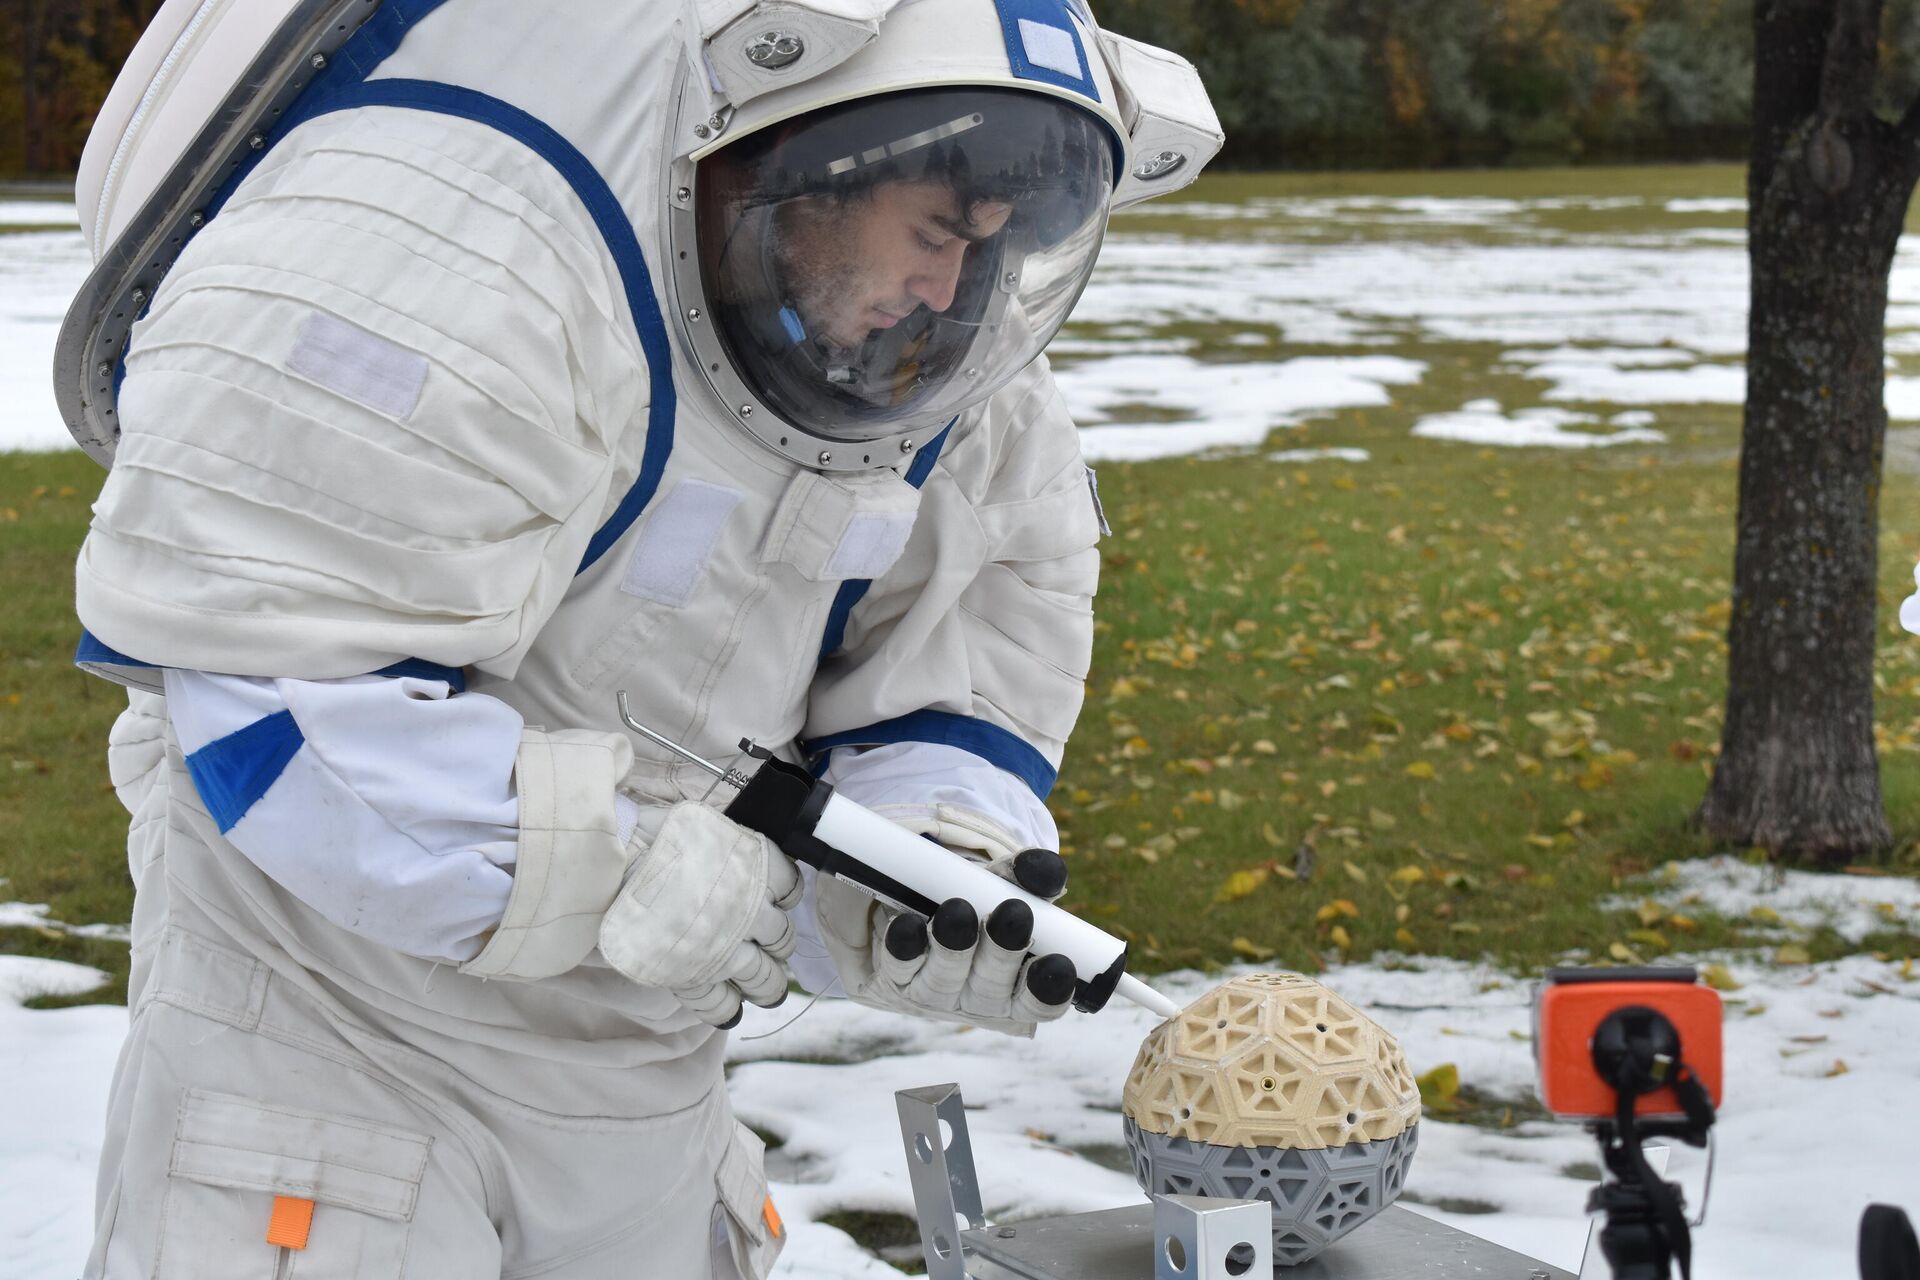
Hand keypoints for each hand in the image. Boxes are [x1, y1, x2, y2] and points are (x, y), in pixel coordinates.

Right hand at [598, 801, 801, 1027]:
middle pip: (782, 939)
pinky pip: (722, 1004)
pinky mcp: (694, 976)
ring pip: (764, 978)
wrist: (615, 864)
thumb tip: (737, 867)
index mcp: (757, 869)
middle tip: (769, 951)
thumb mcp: (709, 830)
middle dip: (777, 946)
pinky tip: (731, 1009)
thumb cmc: (654, 836)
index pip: (792, 890)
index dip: (784, 899)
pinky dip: (728, 1008)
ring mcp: (725, 949)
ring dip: (766, 984)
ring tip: (764, 990)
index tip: (774, 903)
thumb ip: (733, 853)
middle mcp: (751, 912)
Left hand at [819, 847, 1076, 1034]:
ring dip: (952, 947)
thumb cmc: (979, 903)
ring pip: (944, 979)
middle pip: (993, 989)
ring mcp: (934, 994)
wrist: (917, 911)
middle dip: (1001, 953)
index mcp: (1020, 990)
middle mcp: (979, 1001)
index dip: (1052, 988)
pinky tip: (907, 924)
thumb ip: (1029, 878)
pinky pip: (899, 965)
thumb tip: (1047, 870)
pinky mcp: (894, 978)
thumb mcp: (1006, 887)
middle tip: (1013, 914)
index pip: (1043, 1002)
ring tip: (957, 910)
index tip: (1059, 961)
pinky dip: (905, 944)